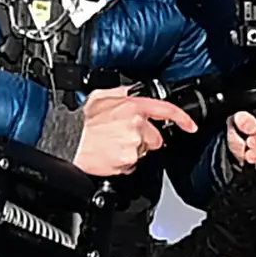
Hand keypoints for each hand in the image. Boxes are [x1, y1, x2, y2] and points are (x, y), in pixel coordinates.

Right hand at [72, 86, 196, 177]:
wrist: (65, 142)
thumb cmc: (79, 122)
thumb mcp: (100, 97)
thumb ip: (123, 93)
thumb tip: (134, 92)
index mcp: (132, 107)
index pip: (165, 109)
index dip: (182, 118)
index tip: (190, 125)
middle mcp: (135, 126)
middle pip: (155, 137)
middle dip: (144, 139)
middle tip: (121, 136)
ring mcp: (132, 146)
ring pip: (143, 151)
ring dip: (132, 150)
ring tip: (112, 144)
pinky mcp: (127, 162)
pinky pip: (132, 164)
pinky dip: (124, 161)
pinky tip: (110, 153)